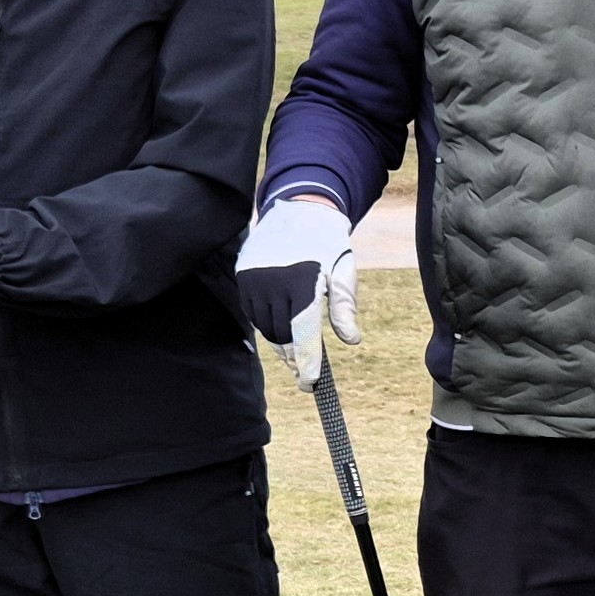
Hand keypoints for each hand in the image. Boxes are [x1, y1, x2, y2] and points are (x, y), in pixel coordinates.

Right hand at [236, 195, 358, 387]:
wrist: (299, 211)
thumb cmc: (328, 245)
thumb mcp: (343, 273)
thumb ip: (345, 308)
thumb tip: (351, 340)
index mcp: (301, 282)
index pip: (302, 332)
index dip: (307, 361)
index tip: (310, 383)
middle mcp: (273, 282)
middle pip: (282, 336)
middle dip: (295, 357)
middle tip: (307, 374)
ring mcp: (254, 279)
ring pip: (266, 328)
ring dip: (282, 345)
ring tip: (296, 355)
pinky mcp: (244, 277)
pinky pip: (254, 314)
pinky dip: (268, 327)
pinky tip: (282, 331)